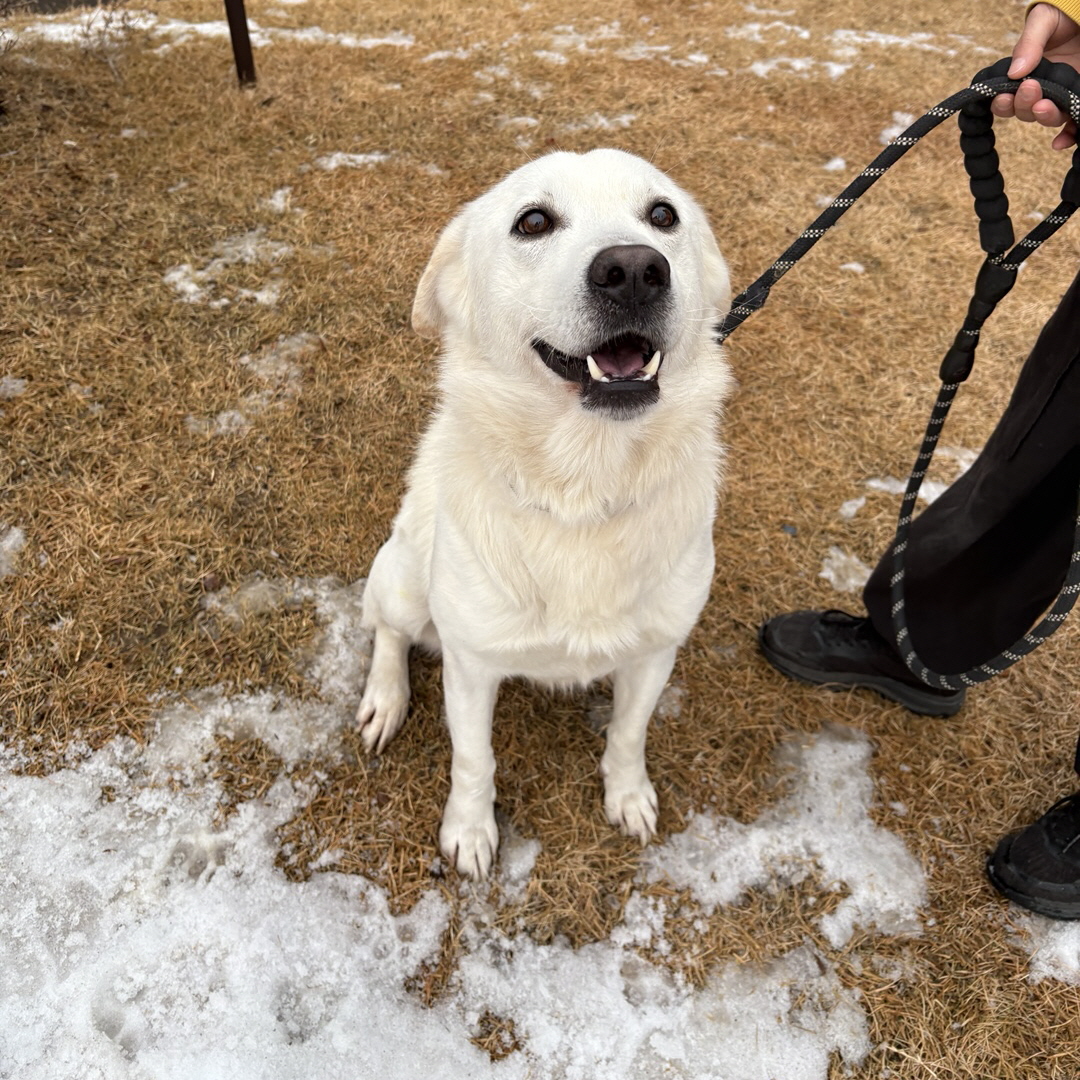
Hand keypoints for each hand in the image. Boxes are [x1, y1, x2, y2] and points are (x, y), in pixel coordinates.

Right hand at [991, 3, 1079, 149]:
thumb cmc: (1064, 16)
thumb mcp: (1044, 21)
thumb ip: (1029, 43)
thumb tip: (1014, 72)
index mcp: (1027, 76)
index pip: (1008, 99)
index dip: (1003, 103)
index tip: (1003, 95)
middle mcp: (1043, 90)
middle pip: (1027, 112)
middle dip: (1025, 105)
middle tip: (1030, 89)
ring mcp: (1064, 96)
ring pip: (1049, 118)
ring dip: (1044, 117)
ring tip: (1043, 106)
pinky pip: (1074, 125)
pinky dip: (1067, 136)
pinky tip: (1059, 142)